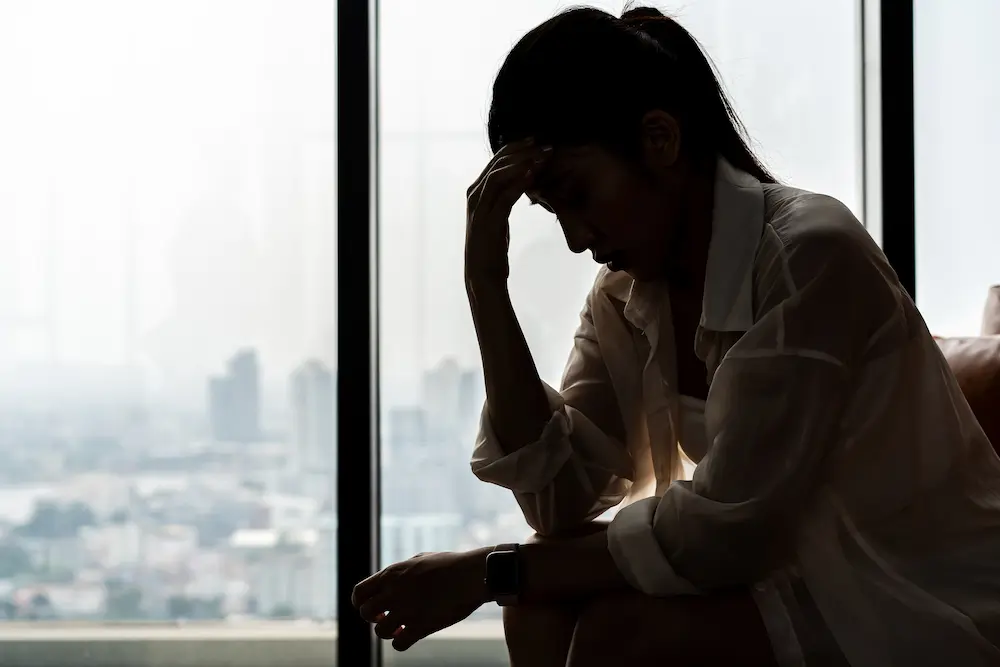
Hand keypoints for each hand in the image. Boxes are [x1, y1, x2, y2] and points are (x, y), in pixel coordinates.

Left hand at [351, 549, 490, 651]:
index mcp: (392, 574)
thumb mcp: (419, 559)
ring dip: (389, 632)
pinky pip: (398, 644)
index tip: (376, 607)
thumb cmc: (450, 564)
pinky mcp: (421, 626)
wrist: (471, 574)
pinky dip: (402, 642)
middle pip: (365, 613)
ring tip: (402, 627)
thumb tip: (392, 579)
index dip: (361, 604)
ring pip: (380, 632)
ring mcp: (406, 610)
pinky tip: (411, 634)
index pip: (359, 593)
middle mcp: (394, 592)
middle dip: (375, 618)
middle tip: (389, 617)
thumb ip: (401, 571)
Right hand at [465, 138, 551, 284]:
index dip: (517, 148)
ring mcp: (478, 207)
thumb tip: (523, 183)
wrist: (483, 275)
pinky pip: (503, 195)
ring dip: (522, 162)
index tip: (537, 141)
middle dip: (522, 150)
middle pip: (497, 163)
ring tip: (542, 156)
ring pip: (499, 174)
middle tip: (544, 144)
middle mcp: (475, 195)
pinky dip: (518, 183)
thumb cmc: (492, 248)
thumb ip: (505, 197)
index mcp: (477, 192)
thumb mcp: (499, 216)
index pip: (497, 161)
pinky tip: (533, 174)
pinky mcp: (487, 220)